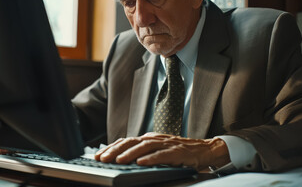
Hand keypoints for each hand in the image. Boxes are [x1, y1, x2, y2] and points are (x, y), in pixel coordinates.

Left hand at [94, 132, 229, 170]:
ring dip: (129, 154)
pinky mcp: (176, 152)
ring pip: (144, 146)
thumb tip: (120, 156)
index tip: (98, 155)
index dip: (111, 147)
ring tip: (118, 160)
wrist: (203, 149)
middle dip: (115, 150)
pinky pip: (162, 155)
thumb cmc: (178, 151)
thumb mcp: (157, 149)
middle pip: (131, 141)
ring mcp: (166, 144)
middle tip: (102, 158)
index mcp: (149, 138)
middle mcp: (155, 139)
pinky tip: (141, 163)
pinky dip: (151, 158)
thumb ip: (142, 151)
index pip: (126, 140)